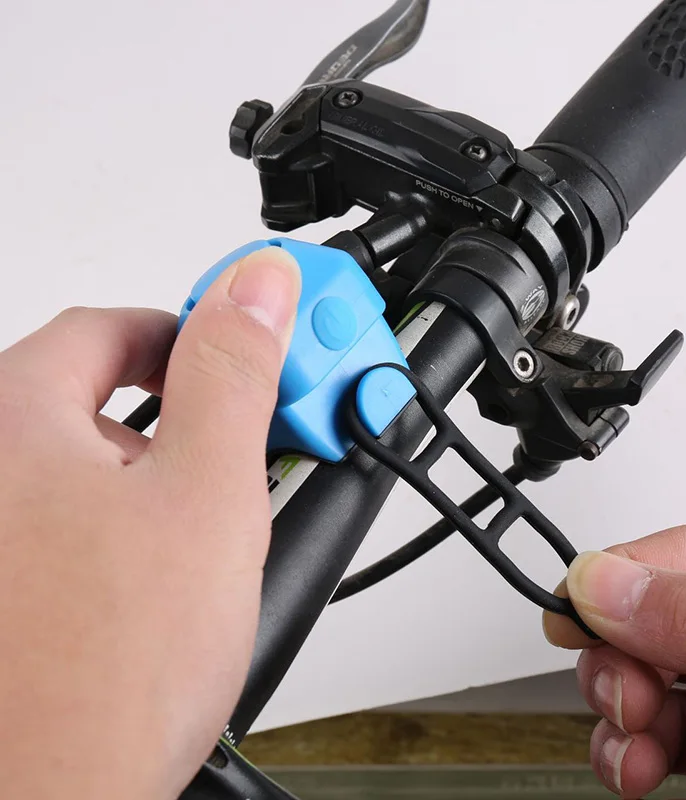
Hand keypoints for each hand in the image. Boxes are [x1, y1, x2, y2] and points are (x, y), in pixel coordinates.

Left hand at [0, 246, 299, 798]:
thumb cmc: (102, 672)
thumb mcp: (205, 493)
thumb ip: (232, 375)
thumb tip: (255, 286)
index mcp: (14, 420)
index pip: (116, 328)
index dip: (198, 330)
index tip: (252, 345)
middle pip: (105, 392)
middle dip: (191, 408)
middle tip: (251, 434)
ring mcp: (2, 529)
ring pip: (99, 461)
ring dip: (169, 467)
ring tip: (221, 512)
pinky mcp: (18, 584)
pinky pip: (85, 517)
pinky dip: (139, 516)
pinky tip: (172, 562)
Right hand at [543, 521, 685, 798]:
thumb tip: (606, 584)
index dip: (629, 572)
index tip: (574, 605)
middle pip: (667, 615)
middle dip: (622, 649)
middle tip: (614, 682)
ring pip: (664, 680)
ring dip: (621, 705)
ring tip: (624, 728)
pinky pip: (681, 741)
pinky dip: (639, 751)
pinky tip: (633, 763)